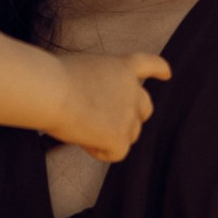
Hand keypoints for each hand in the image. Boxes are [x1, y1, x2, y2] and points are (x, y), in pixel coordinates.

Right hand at [47, 48, 169, 164]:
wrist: (50, 90)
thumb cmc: (52, 77)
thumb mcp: (84, 68)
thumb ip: (99, 83)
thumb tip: (93, 104)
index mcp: (122, 67)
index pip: (149, 64)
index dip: (159, 70)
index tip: (167, 74)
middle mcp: (132, 90)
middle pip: (145, 108)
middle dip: (133, 117)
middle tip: (107, 122)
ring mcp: (129, 114)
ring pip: (131, 134)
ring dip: (112, 135)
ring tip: (82, 127)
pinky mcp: (120, 137)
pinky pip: (116, 152)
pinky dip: (99, 150)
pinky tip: (82, 139)